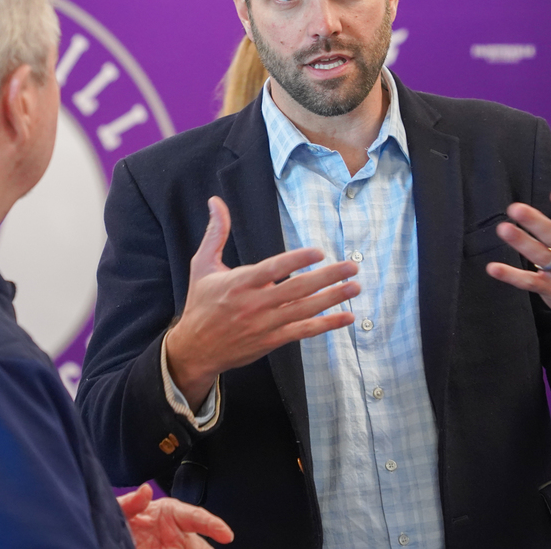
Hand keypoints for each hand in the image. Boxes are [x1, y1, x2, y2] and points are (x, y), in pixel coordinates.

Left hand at [118, 483, 233, 547]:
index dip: (213, 525)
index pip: (197, 517)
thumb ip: (131, 502)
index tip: (226, 535)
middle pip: (201, 548)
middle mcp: (180, 536)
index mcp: (173, 514)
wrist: (114, 539)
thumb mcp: (123, 509)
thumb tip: (146, 490)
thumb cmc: (125, 519)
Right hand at [166, 196, 358, 409]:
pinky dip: (327, 325)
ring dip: (333, 298)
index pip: (273, 269)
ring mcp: (266, 324)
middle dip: (327, 277)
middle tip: (351, 267)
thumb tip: (215, 202)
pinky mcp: (272, 340)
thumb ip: (215, 233)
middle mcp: (255, 304)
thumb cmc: (201, 303)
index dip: (297, 260)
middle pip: (297, 289)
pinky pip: (304, 332)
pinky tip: (347, 317)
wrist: (195, 349)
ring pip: (305, 310)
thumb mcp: (202, 265)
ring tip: (355, 287)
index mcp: (239, 283)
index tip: (319, 252)